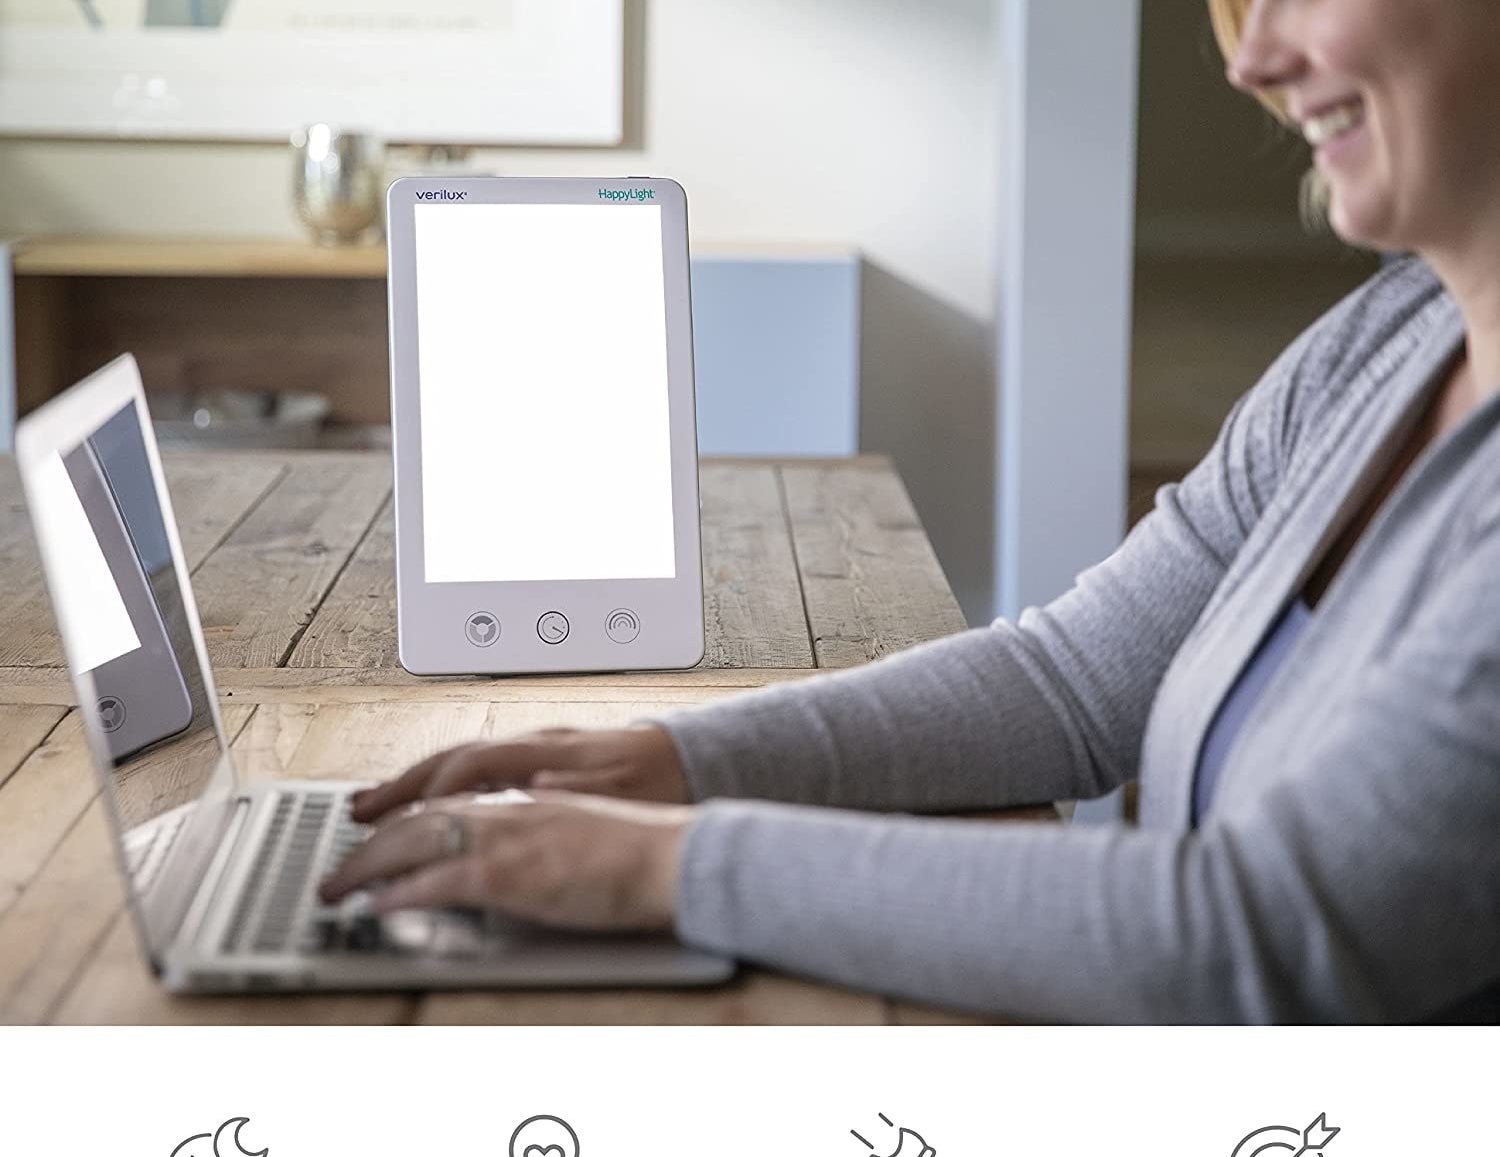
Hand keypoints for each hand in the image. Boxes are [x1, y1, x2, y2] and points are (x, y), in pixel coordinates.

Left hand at [319, 792, 691, 930]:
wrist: (673, 855)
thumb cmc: (644, 851)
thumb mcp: (585, 830)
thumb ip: (546, 833)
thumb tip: (521, 850)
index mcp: (530, 795)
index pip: (454, 795)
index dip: (409, 808)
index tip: (379, 822)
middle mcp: (511, 806)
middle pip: (424, 812)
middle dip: (374, 836)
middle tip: (340, 861)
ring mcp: (507, 836)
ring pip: (417, 839)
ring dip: (369, 863)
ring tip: (338, 887)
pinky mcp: (509, 872)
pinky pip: (437, 879)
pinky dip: (401, 891)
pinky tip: (377, 906)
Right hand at [350, 725, 687, 822]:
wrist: (697, 762)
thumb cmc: (662, 781)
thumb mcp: (621, 793)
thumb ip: (572, 790)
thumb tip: (535, 785)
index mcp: (549, 748)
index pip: (470, 763)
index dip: (425, 790)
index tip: (388, 817)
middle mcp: (536, 742)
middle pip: (453, 757)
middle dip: (401, 784)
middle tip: (357, 812)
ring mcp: (538, 748)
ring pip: (463, 761)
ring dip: (416, 782)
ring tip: (375, 805)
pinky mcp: (547, 760)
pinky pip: (482, 768)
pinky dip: (447, 783)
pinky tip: (432, 800)